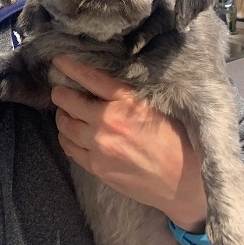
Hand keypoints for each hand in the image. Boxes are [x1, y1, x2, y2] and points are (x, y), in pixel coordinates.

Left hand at [51, 54, 206, 231]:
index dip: (70, 67)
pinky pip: (69, 147)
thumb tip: (103, 84)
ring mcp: (99, 147)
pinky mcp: (96, 167)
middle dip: (61, 93)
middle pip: (68, 101)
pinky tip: (72, 135)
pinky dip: (66, 137)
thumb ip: (128, 96)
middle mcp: (108, 122)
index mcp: (127, 102)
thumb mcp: (157, 107)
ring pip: (64, 124)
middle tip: (61, 91)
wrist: (185, 184)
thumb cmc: (177, 141)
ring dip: (62, 115)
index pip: (90, 78)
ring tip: (67, 113)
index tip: (58, 60)